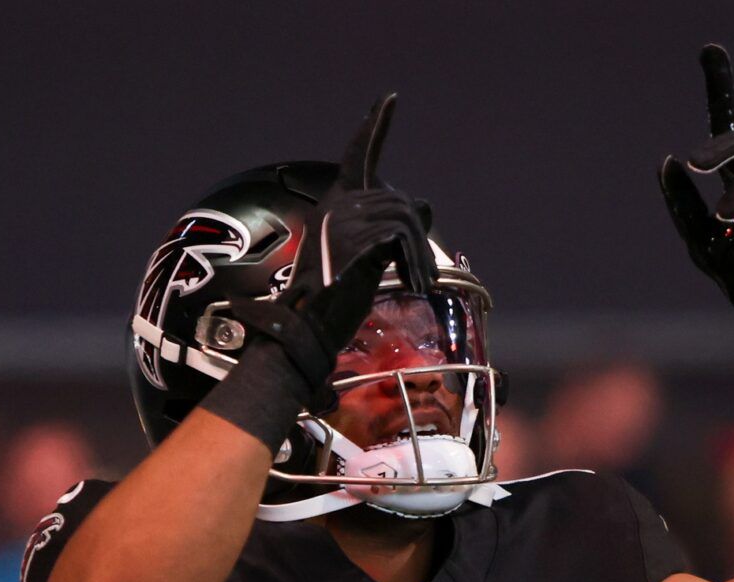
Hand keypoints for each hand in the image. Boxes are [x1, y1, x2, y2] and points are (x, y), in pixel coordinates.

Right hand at [232, 94, 435, 389]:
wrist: (306, 330)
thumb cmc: (333, 300)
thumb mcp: (369, 257)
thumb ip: (391, 228)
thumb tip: (427, 202)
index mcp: (335, 206)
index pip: (358, 155)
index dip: (375, 126)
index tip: (389, 99)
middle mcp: (337, 206)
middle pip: (400, 201)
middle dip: (419, 237)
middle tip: (423, 274)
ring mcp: (343, 222)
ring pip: (406, 218)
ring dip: (420, 254)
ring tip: (420, 283)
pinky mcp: (355, 241)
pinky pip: (402, 237)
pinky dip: (415, 262)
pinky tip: (413, 285)